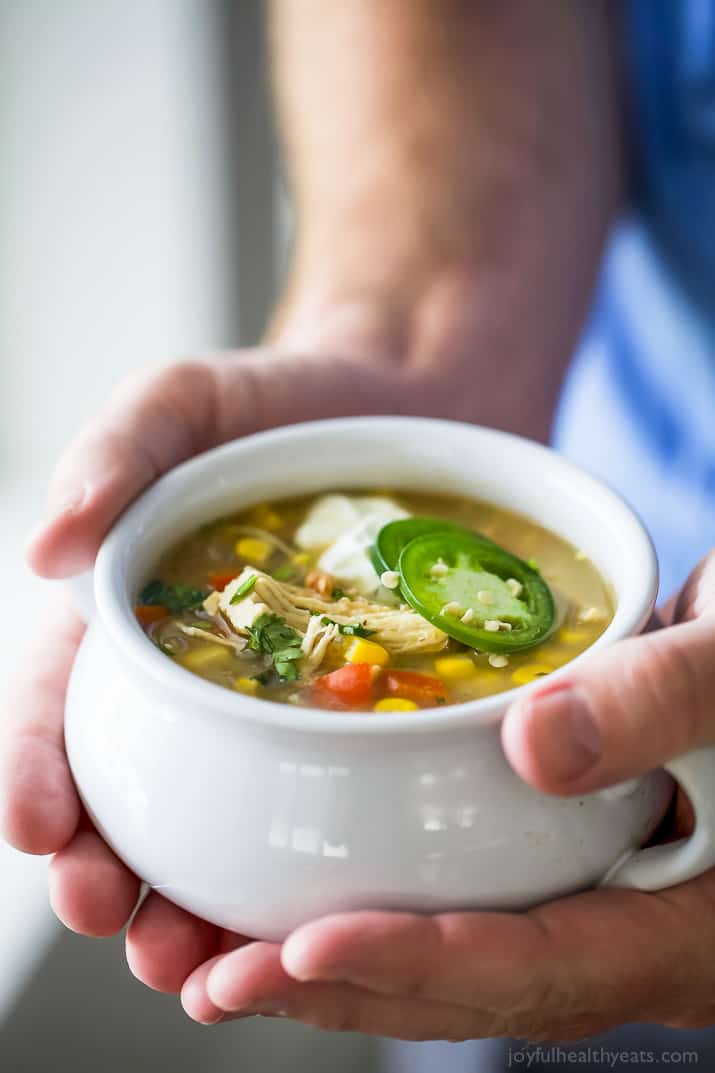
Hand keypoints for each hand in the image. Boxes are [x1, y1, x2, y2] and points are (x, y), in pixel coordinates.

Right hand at [0, 325, 427, 1009]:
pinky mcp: (353, 723)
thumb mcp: (186, 402)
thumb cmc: (282, 405)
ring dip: (192, 903)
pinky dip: (300, 866)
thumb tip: (43, 549)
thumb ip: (114, 452)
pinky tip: (310, 914)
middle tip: (114, 922)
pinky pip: (324, 802)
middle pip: (128, 792)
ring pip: (216, 825)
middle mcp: (191, 680)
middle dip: (105, 868)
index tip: (40, 832)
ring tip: (196, 959)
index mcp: (128, 616)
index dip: (37, 772)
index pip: (60, 706)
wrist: (411, 411)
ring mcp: (273, 710)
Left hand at [178, 551, 714, 1038]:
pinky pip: (453, 908)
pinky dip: (366, 910)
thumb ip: (663, 704)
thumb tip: (534, 745)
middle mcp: (620, 932)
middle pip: (469, 989)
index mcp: (679, 920)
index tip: (305, 948)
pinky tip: (286, 900)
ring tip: (212, 965)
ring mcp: (582, 904)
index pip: (538, 960)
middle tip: (213, 980)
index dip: (420, 963)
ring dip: (329, 969)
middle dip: (336, 991)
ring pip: (450, 962)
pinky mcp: (549, 863)